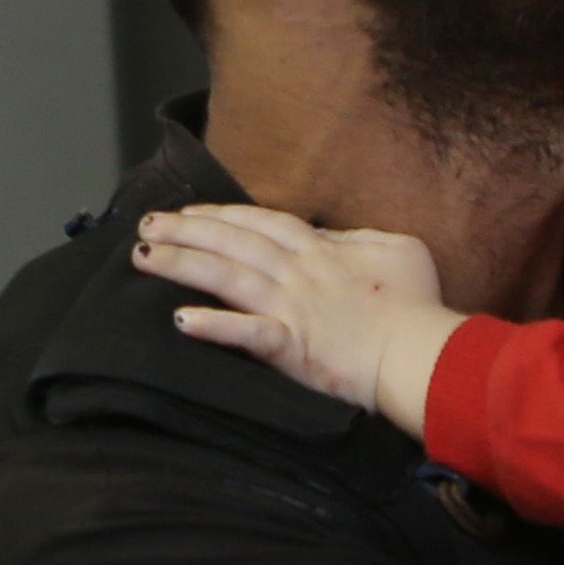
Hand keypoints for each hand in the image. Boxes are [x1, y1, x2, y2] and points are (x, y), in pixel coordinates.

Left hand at [136, 205, 465, 430]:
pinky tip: (179, 319)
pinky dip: (213, 326)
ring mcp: (291, 309)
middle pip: (232, 243)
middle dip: (185, 230)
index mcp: (322, 250)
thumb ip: (359, 238)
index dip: (223, 215)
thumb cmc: (417, 304)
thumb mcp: (398, 248)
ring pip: (226, 277)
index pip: (263, 223)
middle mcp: (298, 274)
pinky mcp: (291, 347)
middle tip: (147, 224)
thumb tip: (332, 236)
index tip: (191, 212)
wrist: (421, 352)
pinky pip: (245, 334)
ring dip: (181, 265)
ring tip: (142, 257)